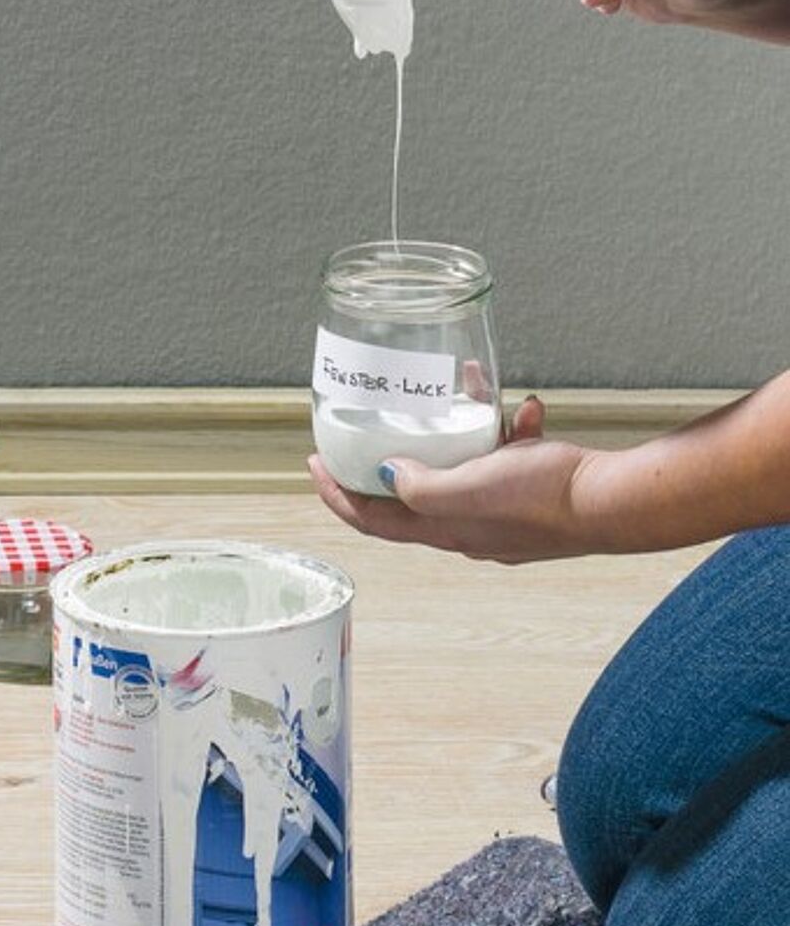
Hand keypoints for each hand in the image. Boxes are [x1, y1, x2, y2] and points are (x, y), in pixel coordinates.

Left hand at [308, 396, 601, 564]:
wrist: (612, 501)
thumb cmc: (545, 499)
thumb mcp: (467, 488)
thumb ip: (422, 485)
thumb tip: (388, 475)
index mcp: (445, 529)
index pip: (373, 521)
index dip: (337, 495)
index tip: (315, 465)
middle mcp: (468, 526)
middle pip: (413, 493)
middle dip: (395, 457)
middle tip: (379, 425)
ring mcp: (501, 510)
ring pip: (464, 464)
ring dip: (462, 430)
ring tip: (469, 396)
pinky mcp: (531, 491)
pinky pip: (508, 454)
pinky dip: (509, 429)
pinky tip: (526, 409)